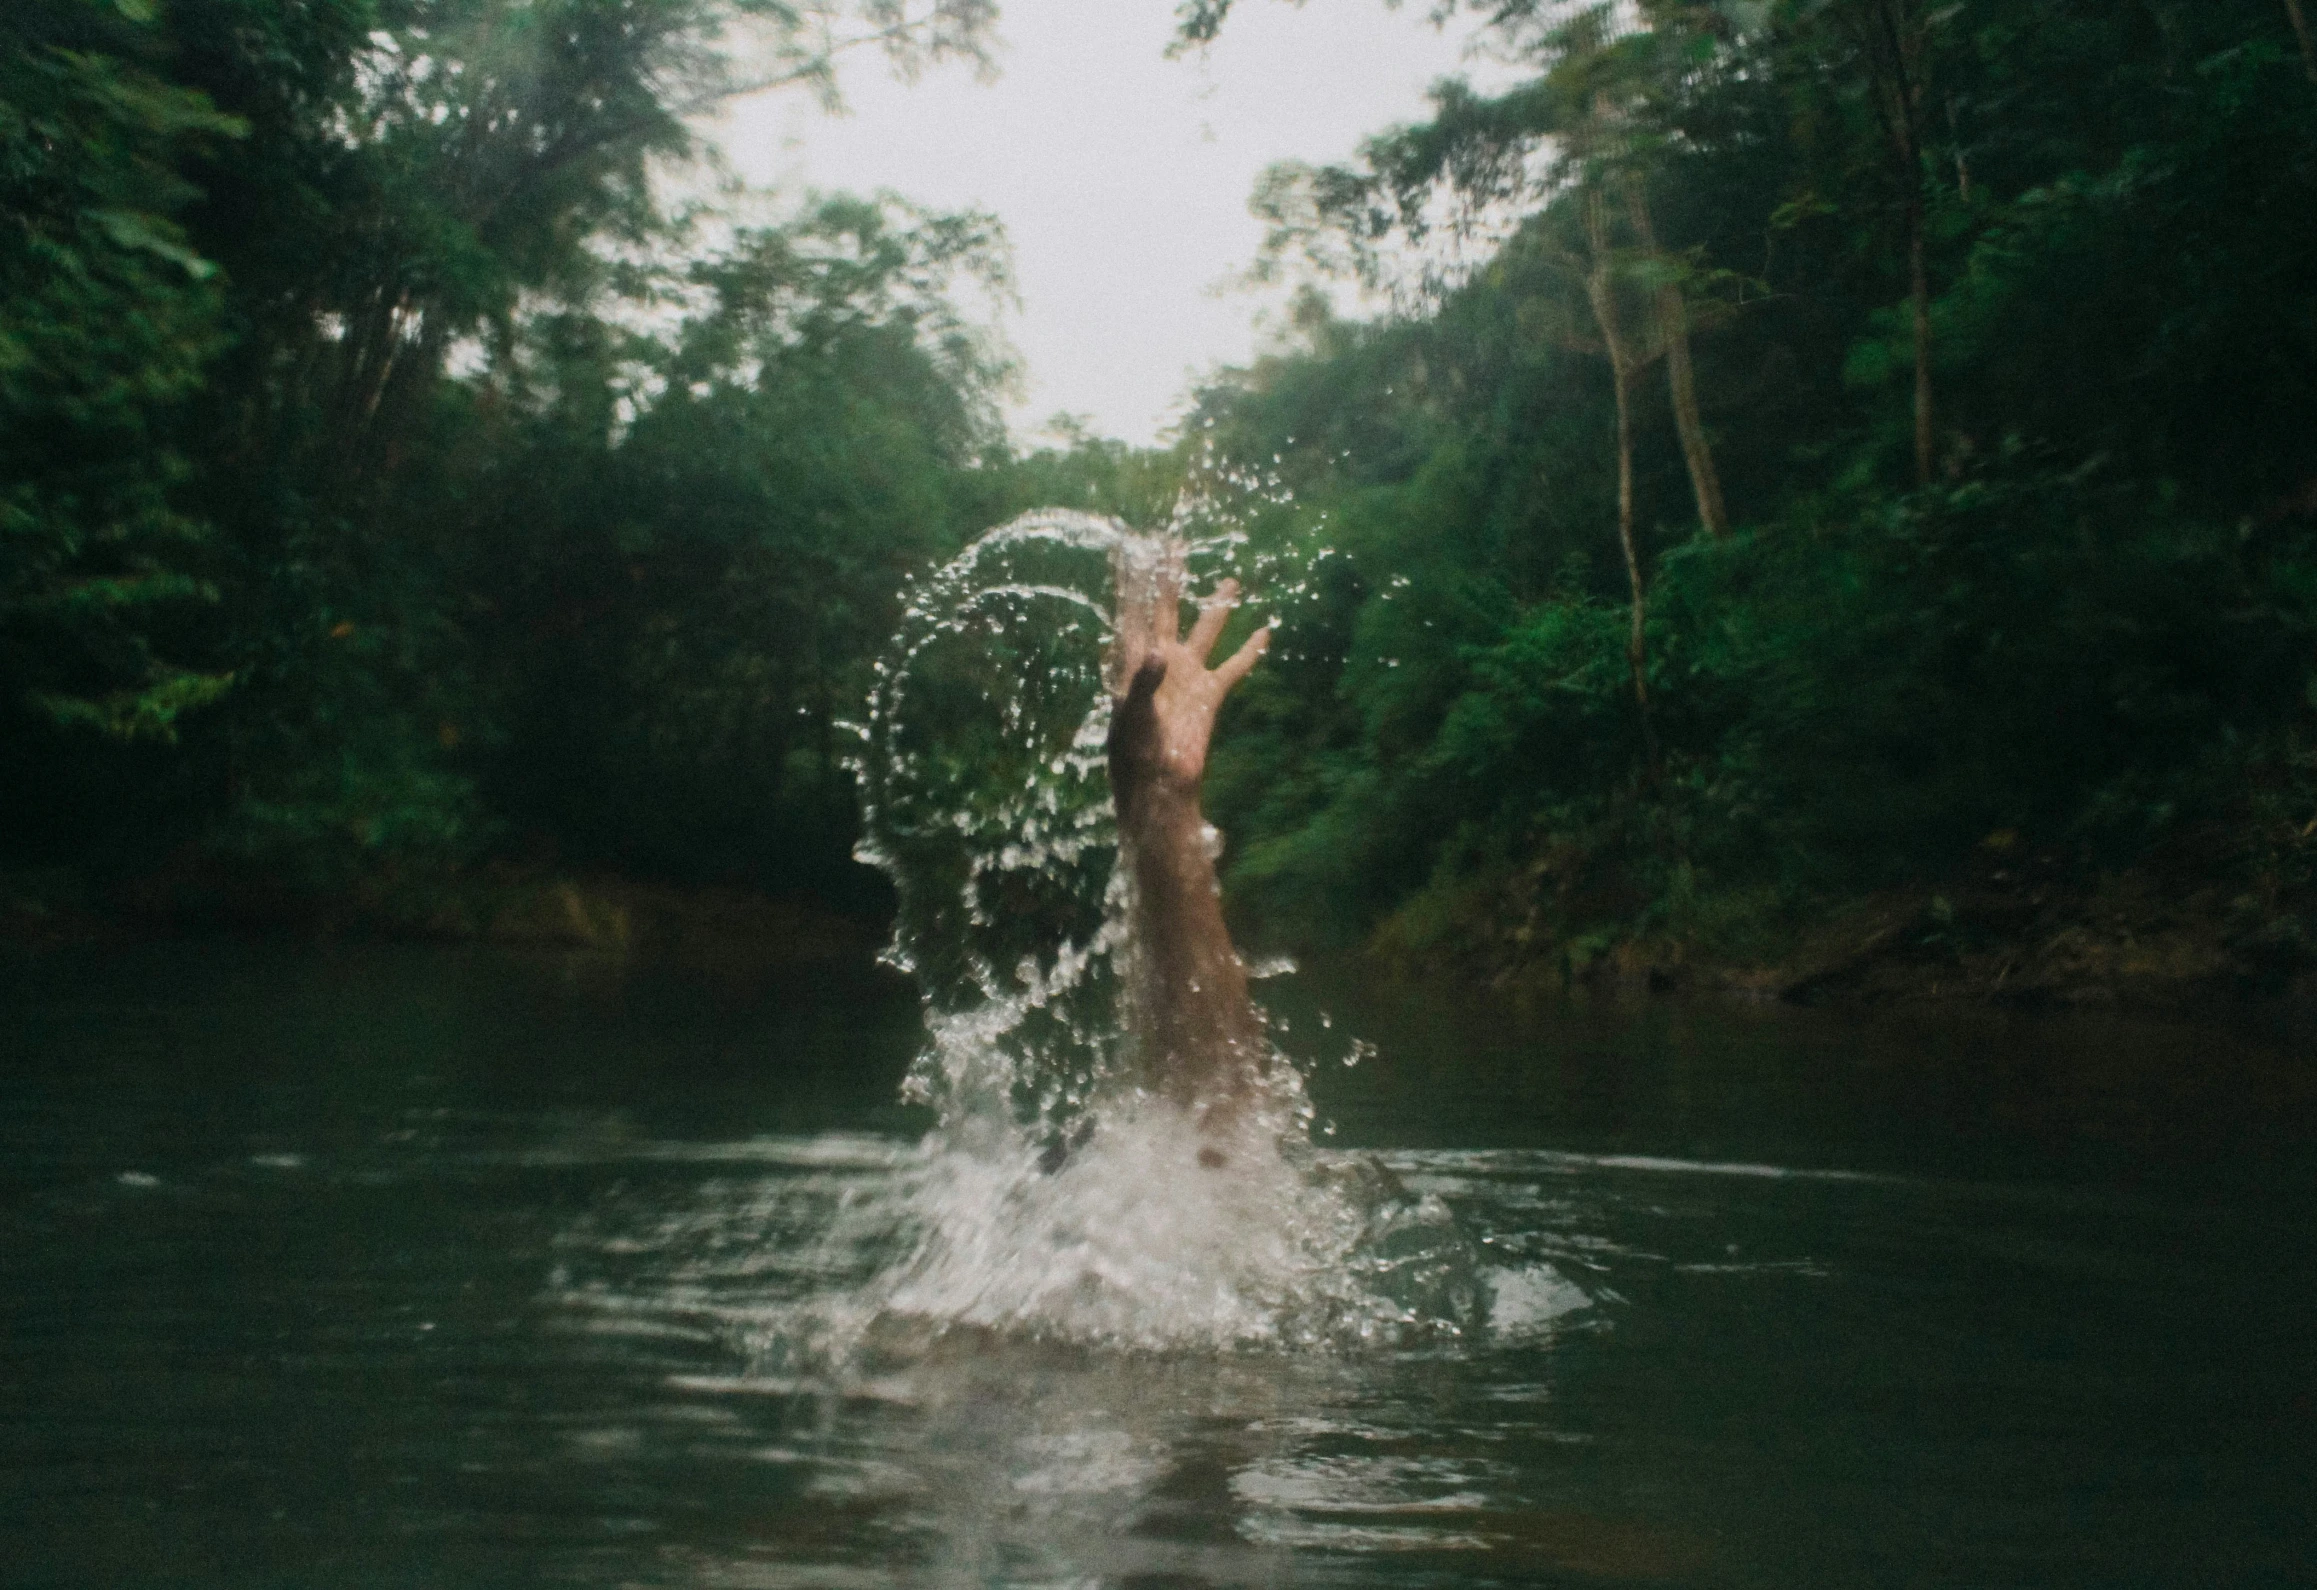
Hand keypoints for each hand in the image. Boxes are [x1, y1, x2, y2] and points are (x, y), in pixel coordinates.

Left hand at [1108, 544, 1268, 794]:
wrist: (1158, 786)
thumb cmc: (1134, 753)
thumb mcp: (1133, 717)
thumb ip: (1142, 683)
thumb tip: (1159, 651)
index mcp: (1134, 659)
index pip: (1132, 610)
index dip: (1132, 580)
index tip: (1131, 547)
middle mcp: (1161, 660)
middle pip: (1166, 607)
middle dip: (1171, 577)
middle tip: (1175, 545)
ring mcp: (1187, 675)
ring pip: (1207, 630)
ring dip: (1218, 606)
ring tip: (1230, 580)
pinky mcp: (1209, 695)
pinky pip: (1234, 667)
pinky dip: (1250, 651)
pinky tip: (1264, 632)